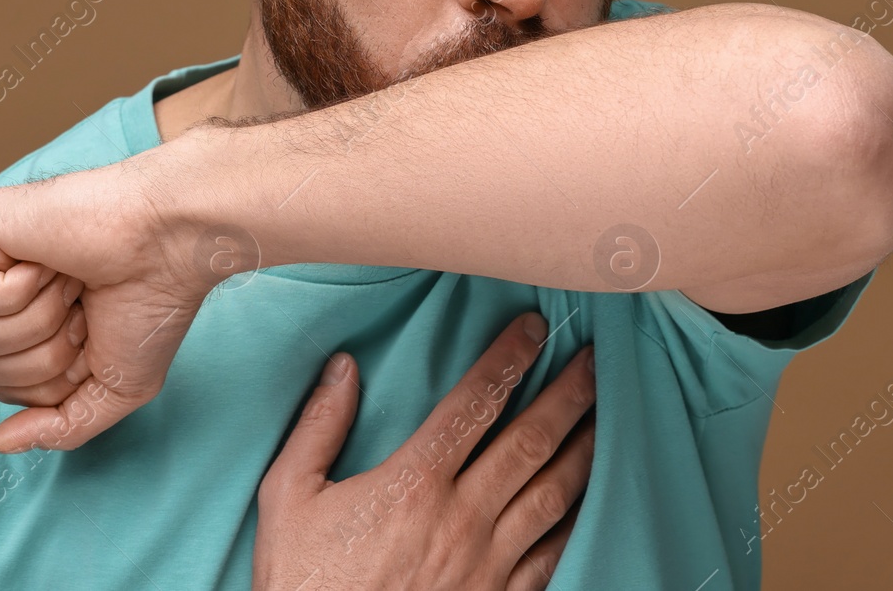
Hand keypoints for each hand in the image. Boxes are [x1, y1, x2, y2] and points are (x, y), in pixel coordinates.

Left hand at [0, 154, 211, 452]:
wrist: (169, 244)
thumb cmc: (153, 305)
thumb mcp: (115, 388)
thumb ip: (61, 427)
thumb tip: (0, 443)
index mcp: (32, 326)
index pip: (1, 387)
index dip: (51, 382)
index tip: (94, 335)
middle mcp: (4, 294)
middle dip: (44, 357)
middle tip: (84, 310)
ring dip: (36, 322)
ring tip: (70, 283)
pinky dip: (19, 290)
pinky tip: (52, 262)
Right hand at [254, 313, 594, 590]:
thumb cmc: (302, 582)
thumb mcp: (287, 497)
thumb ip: (318, 427)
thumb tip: (343, 368)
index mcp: (413, 484)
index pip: (474, 404)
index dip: (508, 359)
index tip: (533, 328)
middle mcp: (461, 519)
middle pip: (530, 442)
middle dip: (567, 396)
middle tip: (593, 359)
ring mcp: (486, 565)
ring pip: (553, 495)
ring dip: (584, 450)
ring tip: (604, 416)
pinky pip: (552, 554)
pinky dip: (576, 519)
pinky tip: (588, 497)